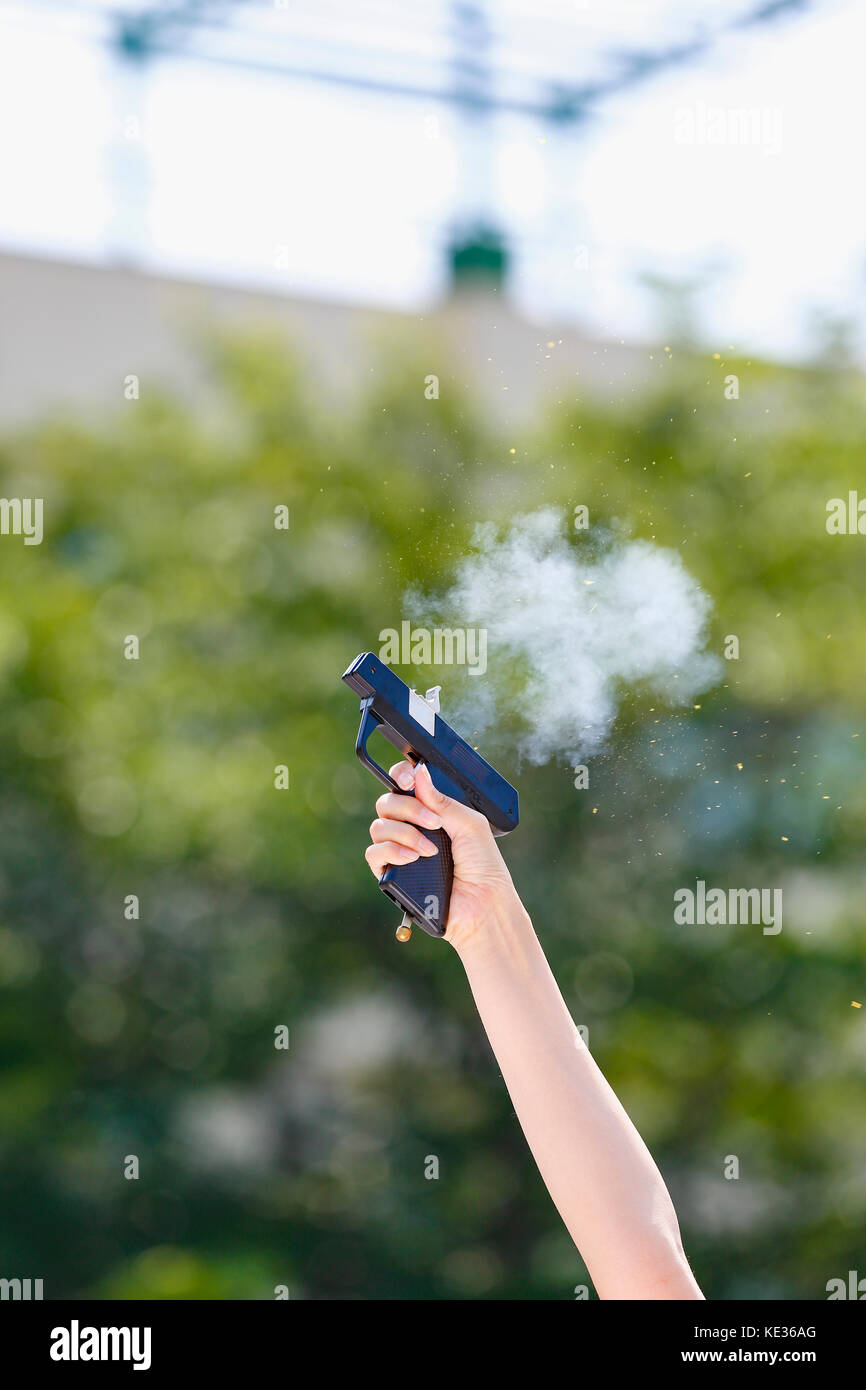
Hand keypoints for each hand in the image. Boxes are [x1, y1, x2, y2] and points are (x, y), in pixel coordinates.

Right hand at [364, 760, 519, 950]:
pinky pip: (374, 852)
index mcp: (431, 812)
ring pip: (379, 826)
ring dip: (405, 833)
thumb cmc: (483, 866)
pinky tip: (413, 858)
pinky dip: (392, 851)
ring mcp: (400, 850)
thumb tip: (418, 773)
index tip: (408, 779)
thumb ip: (441, 800)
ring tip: (430, 850)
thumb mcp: (470, 824)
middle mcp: (412, 828)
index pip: (404, 786)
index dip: (400, 777)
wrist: (482, 903)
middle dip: (409, 808)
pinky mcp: (390, 873)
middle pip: (387, 803)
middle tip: (434, 823)